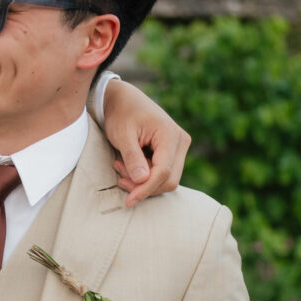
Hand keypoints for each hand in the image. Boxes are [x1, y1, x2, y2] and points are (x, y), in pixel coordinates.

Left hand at [101, 80, 190, 206]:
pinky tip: (128, 165)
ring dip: (142, 181)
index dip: (146, 189)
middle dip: (143, 186)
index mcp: (170, 135)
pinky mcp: (172, 151)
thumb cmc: (121, 114)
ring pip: (166, 179)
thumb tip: (142, 180)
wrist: (123, 99)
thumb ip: (133, 158)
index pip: (163, 172)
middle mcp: (180, 141)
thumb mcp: (122, 135)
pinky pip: (162, 173)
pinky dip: (145, 176)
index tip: (129, 201)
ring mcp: (178, 146)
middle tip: (119, 177)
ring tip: (120, 166)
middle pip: (168, 180)